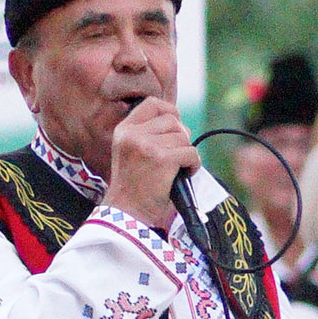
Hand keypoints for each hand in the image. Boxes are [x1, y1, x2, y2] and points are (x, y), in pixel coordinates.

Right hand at [104, 92, 201, 222]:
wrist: (128, 215)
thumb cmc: (134, 188)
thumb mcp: (130, 153)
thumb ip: (148, 135)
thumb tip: (180, 123)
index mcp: (124, 130)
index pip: (152, 104)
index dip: (170, 111)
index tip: (175, 126)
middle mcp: (133, 134)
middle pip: (173, 120)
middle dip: (181, 137)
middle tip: (177, 156)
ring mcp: (147, 145)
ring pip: (183, 137)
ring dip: (187, 153)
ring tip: (178, 169)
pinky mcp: (162, 159)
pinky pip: (190, 152)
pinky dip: (193, 164)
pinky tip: (185, 175)